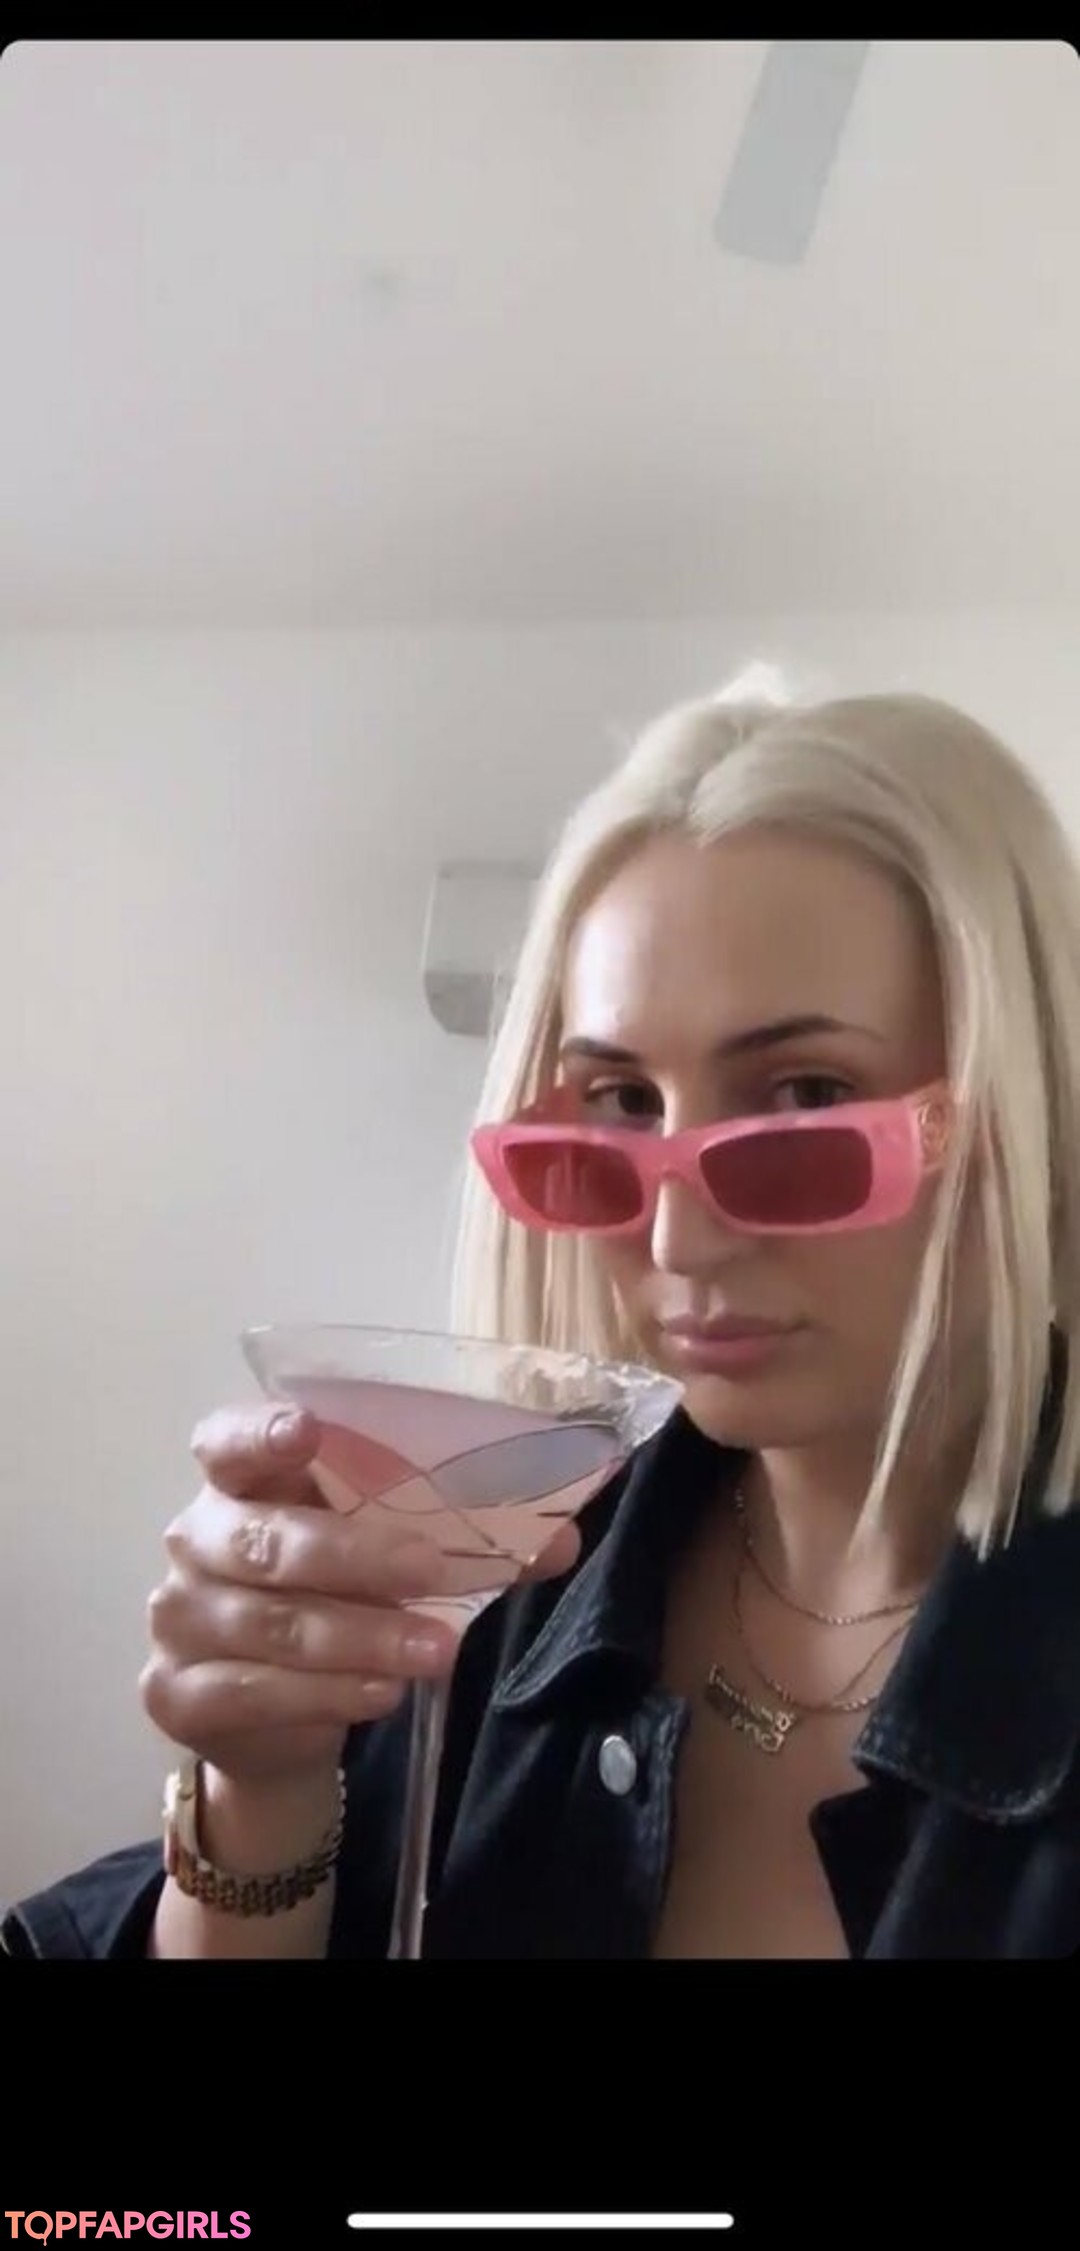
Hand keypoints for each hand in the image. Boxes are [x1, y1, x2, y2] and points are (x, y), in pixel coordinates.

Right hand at [140, 1402, 581, 1791]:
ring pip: (271, 1624)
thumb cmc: (339, 1598)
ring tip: (437, 1651)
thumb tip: (559, 1540)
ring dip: (363, 1637)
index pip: (227, 1439)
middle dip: (356, 1555)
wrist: (277, 1716)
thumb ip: (465, 1539)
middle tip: (430, 1572)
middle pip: (265, 1539)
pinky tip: (381, 1693)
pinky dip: (325, 1694)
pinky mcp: (179, 1694)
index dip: (260, 1432)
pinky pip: (254, 1692)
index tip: (308, 1430)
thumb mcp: (397, 1555)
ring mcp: (180, 1619)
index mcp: (243, 1481)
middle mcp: (199, 1539)